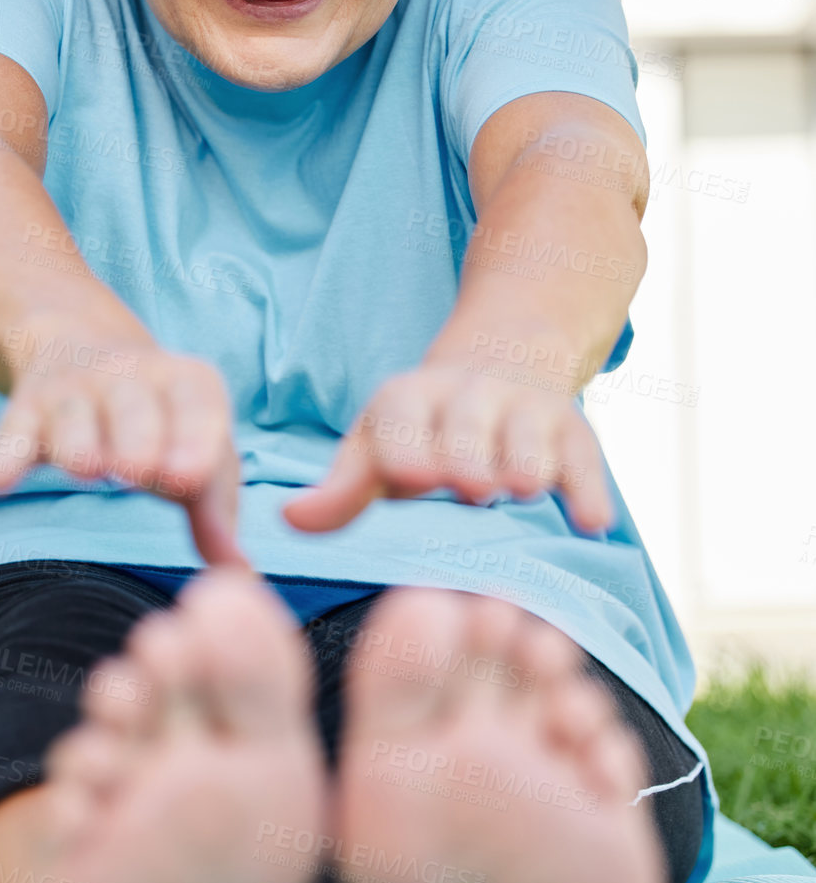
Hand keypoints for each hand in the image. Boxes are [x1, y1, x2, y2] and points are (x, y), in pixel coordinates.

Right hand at [0, 338, 248, 568]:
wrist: (79, 344)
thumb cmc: (160, 419)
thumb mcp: (196, 448)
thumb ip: (215, 510)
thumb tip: (239, 574)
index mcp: (187, 384)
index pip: (197, 407)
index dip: (194, 441)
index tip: (188, 480)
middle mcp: (132, 377)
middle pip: (135, 409)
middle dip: (137, 439)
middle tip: (138, 472)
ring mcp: (75, 389)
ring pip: (75, 418)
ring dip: (78, 444)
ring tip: (87, 470)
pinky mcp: (26, 406)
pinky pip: (13, 431)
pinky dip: (5, 455)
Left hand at [283, 358, 613, 536]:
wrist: (504, 361)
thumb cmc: (422, 432)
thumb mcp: (376, 450)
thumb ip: (341, 492)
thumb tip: (291, 521)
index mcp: (406, 401)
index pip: (401, 419)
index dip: (406, 446)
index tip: (412, 477)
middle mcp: (467, 397)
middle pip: (467, 421)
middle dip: (468, 451)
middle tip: (470, 486)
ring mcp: (523, 410)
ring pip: (528, 430)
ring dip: (527, 457)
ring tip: (524, 487)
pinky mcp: (572, 430)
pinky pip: (584, 457)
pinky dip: (588, 487)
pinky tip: (592, 521)